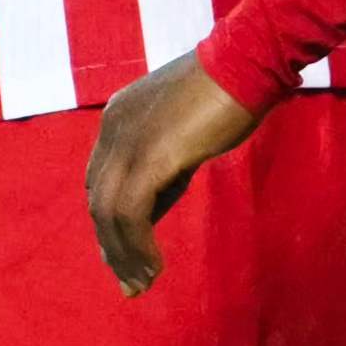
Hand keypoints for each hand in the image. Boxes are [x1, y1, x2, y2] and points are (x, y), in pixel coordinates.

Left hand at [83, 55, 264, 292]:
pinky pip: (132, 213)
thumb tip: (149, 215)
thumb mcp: (186, 136)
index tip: (125, 255)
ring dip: (124, 254)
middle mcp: (112, 128)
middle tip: (130, 281)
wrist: (247, 63)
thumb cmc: (230, 93)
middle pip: (98, 200)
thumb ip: (164, 170)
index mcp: (117, 117)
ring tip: (142, 282)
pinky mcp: (149, 156)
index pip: (101, 180)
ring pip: (108, 212)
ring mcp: (127, 141)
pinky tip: (155, 267)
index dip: (110, 222)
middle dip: (112, 246)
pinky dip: (139, 246)